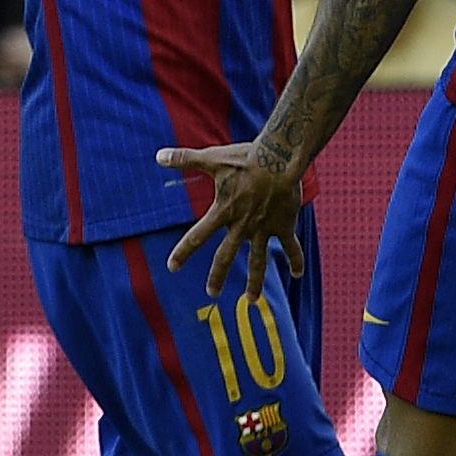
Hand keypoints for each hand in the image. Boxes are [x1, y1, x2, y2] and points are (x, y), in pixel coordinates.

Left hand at [156, 139, 306, 294]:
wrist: (279, 161)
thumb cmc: (245, 159)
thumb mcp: (213, 159)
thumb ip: (185, 159)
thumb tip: (158, 156)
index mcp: (223, 212)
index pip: (197, 236)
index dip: (183, 252)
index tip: (172, 267)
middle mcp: (242, 225)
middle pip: (226, 257)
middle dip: (217, 276)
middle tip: (212, 293)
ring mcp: (264, 228)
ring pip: (258, 261)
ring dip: (255, 281)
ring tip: (252, 299)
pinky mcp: (284, 225)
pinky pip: (291, 248)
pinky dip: (296, 261)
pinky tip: (297, 275)